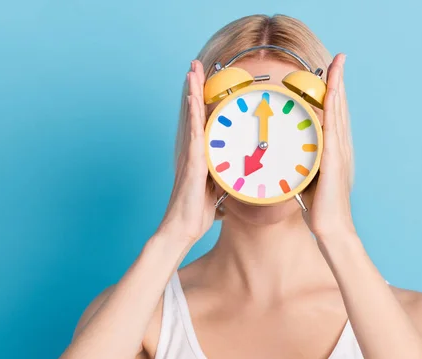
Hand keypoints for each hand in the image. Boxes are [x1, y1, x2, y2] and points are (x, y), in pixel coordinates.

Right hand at [157, 60, 215, 244]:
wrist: (182, 229)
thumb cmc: (198, 213)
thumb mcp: (218, 191)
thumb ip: (224, 178)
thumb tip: (239, 175)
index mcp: (200, 156)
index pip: (202, 122)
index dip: (202, 101)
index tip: (204, 82)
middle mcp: (193, 152)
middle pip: (195, 113)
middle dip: (195, 88)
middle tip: (195, 65)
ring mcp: (191, 156)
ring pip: (193, 118)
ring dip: (193, 93)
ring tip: (192, 71)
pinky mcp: (192, 163)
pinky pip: (194, 133)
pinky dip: (194, 114)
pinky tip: (194, 99)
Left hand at [303, 54, 355, 239]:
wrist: (332, 227)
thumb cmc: (318, 206)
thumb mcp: (305, 177)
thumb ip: (299, 162)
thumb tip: (282, 154)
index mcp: (332, 149)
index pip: (332, 114)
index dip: (332, 92)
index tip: (331, 72)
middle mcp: (339, 146)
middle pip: (338, 107)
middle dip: (338, 81)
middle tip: (339, 58)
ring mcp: (338, 152)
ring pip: (338, 112)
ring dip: (338, 86)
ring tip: (338, 64)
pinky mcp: (333, 160)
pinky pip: (333, 127)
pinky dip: (334, 107)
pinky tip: (333, 92)